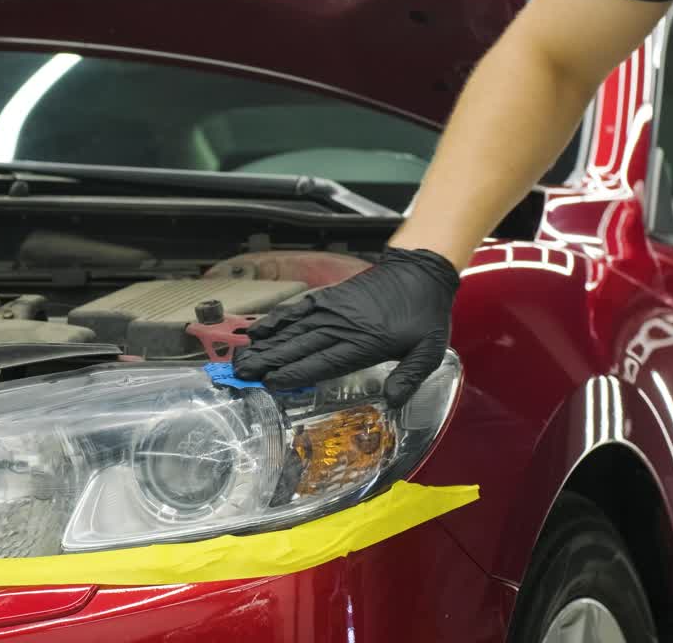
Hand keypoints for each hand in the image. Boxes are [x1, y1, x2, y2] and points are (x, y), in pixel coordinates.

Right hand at [232, 247, 458, 404]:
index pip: (322, 362)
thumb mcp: (430, 350)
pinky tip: (259, 330)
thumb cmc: (425, 313)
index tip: (270, 383)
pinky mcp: (329, 297)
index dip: (295, 373)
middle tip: (242, 373)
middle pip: (299, 347)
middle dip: (268, 361)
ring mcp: (333, 309)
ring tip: (243, 357)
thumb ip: (410, 376)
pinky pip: (298, 309)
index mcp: (365, 343)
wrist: (421, 271)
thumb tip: (393, 401)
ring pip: (293, 330)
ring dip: (267, 344)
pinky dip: (277, 320)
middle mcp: (342, 326)